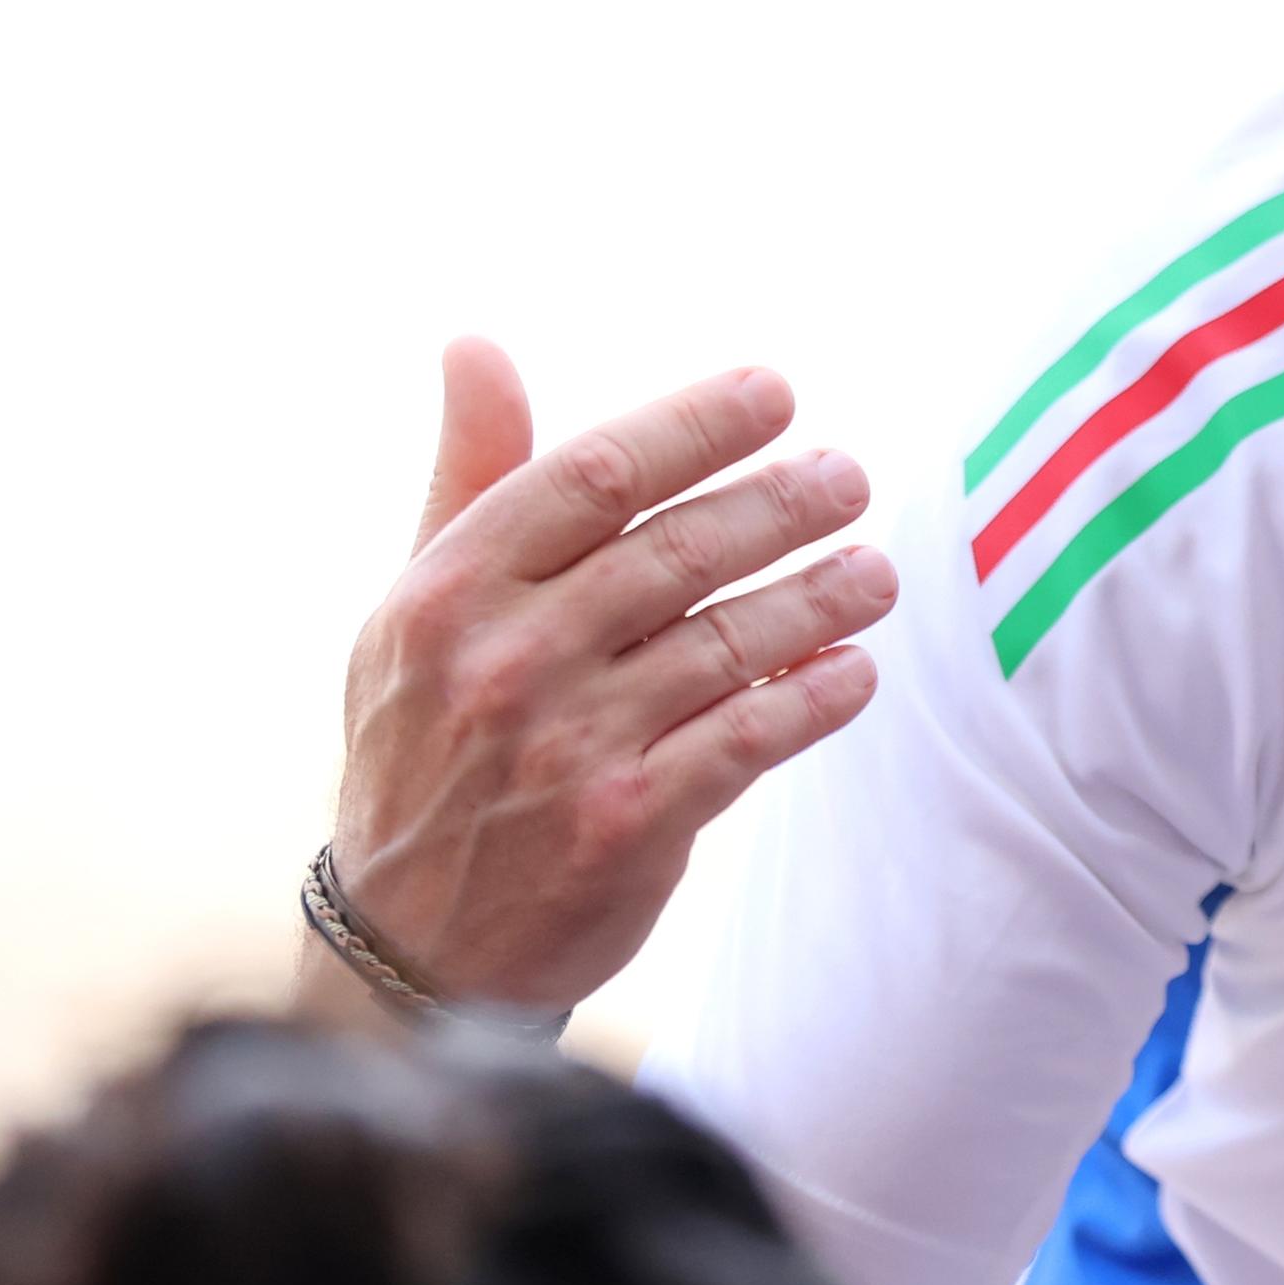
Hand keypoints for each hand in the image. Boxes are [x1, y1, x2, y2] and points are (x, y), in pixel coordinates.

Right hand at [315, 339, 897, 1011]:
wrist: (407, 941)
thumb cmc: (427, 742)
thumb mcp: (417, 609)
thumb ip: (469, 477)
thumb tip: (475, 343)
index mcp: (451, 590)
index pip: (596, 473)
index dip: (697, 425)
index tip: (775, 395)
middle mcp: (506, 661)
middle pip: (678, 551)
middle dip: (782, 504)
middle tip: (849, 478)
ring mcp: (568, 747)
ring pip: (729, 642)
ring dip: (822, 597)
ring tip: (876, 572)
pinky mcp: (628, 825)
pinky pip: (749, 738)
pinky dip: (814, 697)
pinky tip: (857, 670)